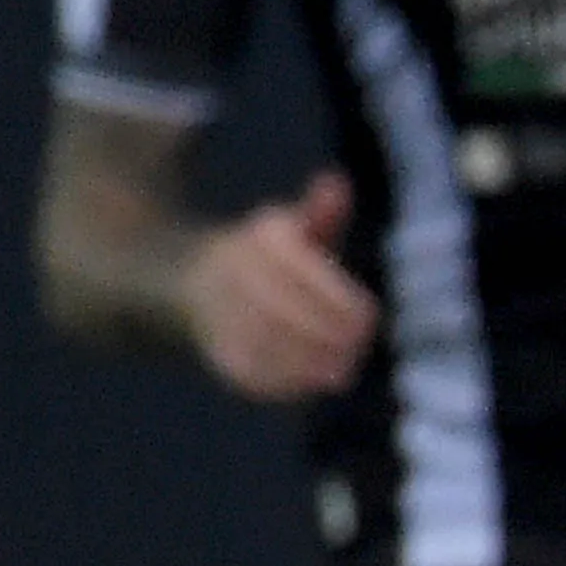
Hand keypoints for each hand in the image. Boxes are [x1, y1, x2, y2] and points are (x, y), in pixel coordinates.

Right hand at [181, 172, 376, 400]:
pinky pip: (249, 368)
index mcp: (260, 238)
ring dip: (310, 359)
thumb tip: (337, 182)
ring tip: (345, 369)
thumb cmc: (271, 257)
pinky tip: (317, 383)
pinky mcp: (216, 349)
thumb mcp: (296, 227)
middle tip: (360, 349)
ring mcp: (220, 311)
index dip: (341, 302)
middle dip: (328, 333)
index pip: (305, 273)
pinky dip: (285, 379)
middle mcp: (234, 272)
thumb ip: (321, 212)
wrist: (196, 281)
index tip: (370, 320)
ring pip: (267, 340)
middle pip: (285, 309)